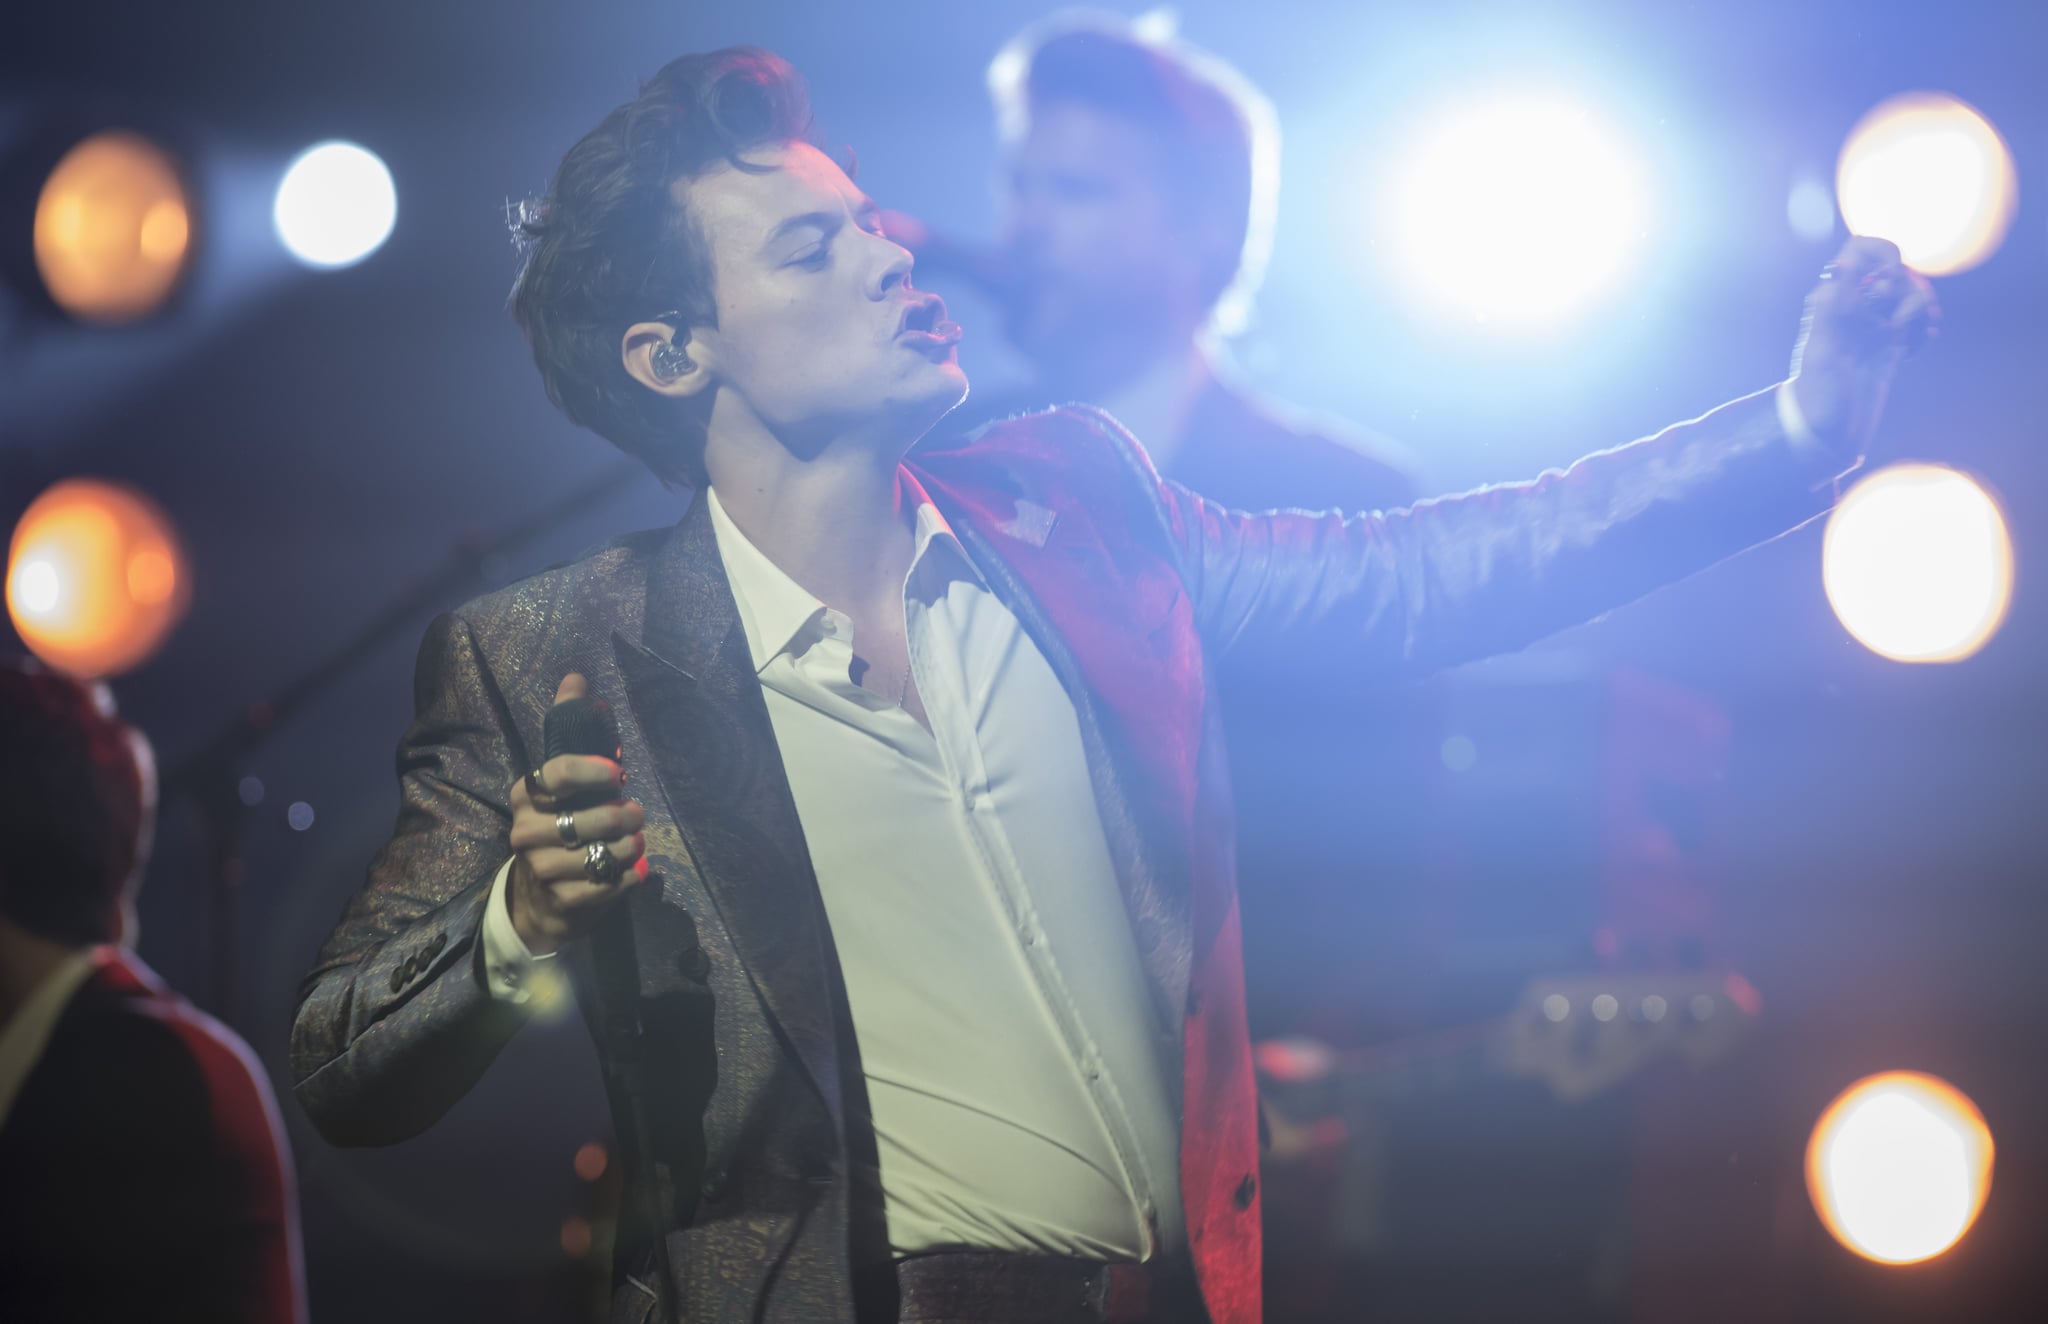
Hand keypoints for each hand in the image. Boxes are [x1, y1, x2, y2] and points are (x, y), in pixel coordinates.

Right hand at [505, 673, 646, 954]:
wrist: (539, 899)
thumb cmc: (559, 825)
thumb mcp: (560, 781)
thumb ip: (569, 728)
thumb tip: (576, 677)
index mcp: (526, 795)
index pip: (558, 773)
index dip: (595, 771)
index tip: (618, 774)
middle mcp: (526, 831)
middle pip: (593, 818)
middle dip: (626, 815)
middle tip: (637, 814)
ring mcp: (541, 869)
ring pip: (604, 853)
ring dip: (630, 846)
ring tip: (634, 842)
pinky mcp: (561, 900)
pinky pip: (610, 883)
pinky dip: (629, 875)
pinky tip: (630, 869)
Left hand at [1788, 235, 1940, 455]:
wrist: (1825, 436)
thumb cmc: (1818, 398)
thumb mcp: (1825, 351)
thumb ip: (1834, 307)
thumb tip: (1844, 262)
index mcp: (1832, 299)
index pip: (1859, 249)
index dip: (1884, 253)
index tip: (1889, 281)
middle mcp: (1852, 306)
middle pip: (1895, 268)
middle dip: (1907, 288)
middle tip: (1892, 324)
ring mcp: (1872, 324)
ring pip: (1910, 292)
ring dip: (1919, 309)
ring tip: (1908, 339)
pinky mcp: (1888, 345)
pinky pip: (1916, 320)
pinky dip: (1923, 328)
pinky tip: (1914, 349)